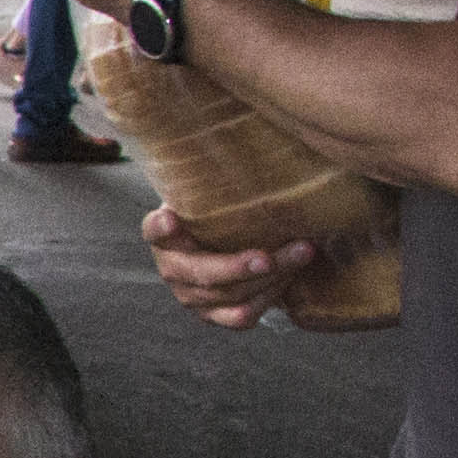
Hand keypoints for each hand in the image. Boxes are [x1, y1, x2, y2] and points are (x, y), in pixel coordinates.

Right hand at [139, 201, 323, 332]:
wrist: (225, 244)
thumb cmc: (222, 213)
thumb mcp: (213, 194)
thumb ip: (214, 183)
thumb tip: (240, 141)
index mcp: (164, 235)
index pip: (155, 230)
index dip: (163, 228)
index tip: (171, 219)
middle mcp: (172, 269)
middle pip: (203, 273)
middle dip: (240, 266)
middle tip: (269, 256)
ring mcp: (192, 297)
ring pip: (230, 297)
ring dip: (270, 279)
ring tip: (302, 252)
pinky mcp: (213, 315)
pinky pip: (242, 316)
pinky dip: (269, 298)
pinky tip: (290, 276)